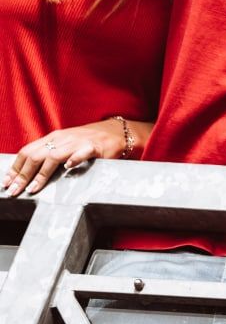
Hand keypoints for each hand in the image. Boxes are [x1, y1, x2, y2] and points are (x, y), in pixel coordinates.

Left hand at [4, 119, 125, 195]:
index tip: (7, 183)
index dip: (15, 168)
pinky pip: (83, 152)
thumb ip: (48, 154)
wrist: (117, 132)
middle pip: (36, 156)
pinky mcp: (94, 146)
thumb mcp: (65, 144)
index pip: (27, 151)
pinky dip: (74, 159)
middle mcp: (63, 138)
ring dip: (41, 174)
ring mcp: (78, 142)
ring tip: (34, 188)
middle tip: (15, 191)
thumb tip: (25, 173)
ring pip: (54, 156)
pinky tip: (69, 167)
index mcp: (53, 138)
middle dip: (23, 176)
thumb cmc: (89, 141)